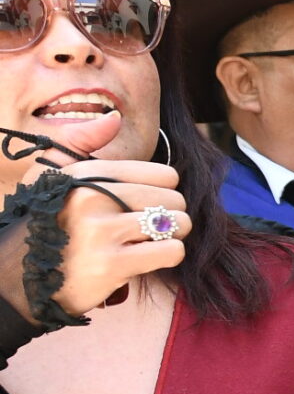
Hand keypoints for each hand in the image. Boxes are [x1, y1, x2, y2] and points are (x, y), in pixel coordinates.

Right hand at [4, 158, 188, 317]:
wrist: (17, 275)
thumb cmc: (41, 222)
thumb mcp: (50, 175)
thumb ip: (81, 142)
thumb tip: (114, 118)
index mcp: (85, 174)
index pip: (164, 174)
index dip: (162, 191)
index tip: (143, 204)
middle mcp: (92, 198)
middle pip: (174, 199)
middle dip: (170, 216)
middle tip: (146, 228)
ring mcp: (101, 232)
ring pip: (178, 224)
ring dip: (171, 236)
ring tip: (146, 242)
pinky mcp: (111, 265)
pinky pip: (171, 251)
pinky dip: (167, 256)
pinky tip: (144, 259)